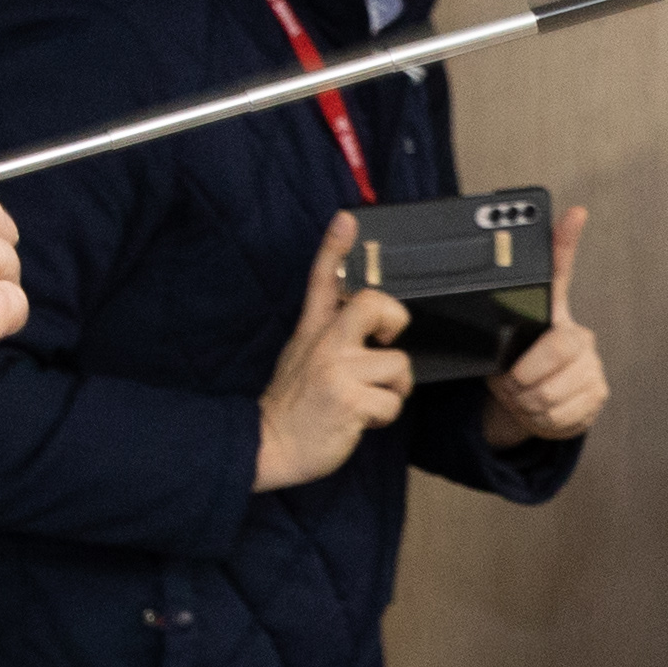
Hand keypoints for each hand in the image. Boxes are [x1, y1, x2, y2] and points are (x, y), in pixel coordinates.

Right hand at [257, 212, 415, 491]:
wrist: (270, 445)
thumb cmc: (294, 403)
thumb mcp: (302, 355)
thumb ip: (327, 330)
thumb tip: (360, 316)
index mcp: (313, 330)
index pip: (323, 280)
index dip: (335, 248)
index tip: (347, 221)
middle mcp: (324, 344)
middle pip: (374, 304)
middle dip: (395, 321)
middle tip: (386, 343)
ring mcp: (336, 371)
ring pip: (398, 364)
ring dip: (393, 389)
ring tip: (368, 399)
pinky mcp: (349, 401)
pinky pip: (393, 401)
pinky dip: (385, 416)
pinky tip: (363, 419)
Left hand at [480, 204, 606, 448]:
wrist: (532, 409)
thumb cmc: (522, 366)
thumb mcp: (508, 341)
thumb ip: (505, 309)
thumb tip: (503, 267)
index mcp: (558, 316)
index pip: (560, 274)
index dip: (566, 241)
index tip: (574, 211)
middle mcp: (582, 338)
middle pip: (555, 352)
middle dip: (523, 379)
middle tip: (511, 383)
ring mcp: (593, 367)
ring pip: (552, 391)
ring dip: (527, 403)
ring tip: (522, 397)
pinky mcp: (597, 396)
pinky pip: (562, 414)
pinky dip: (542, 420)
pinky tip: (539, 411)